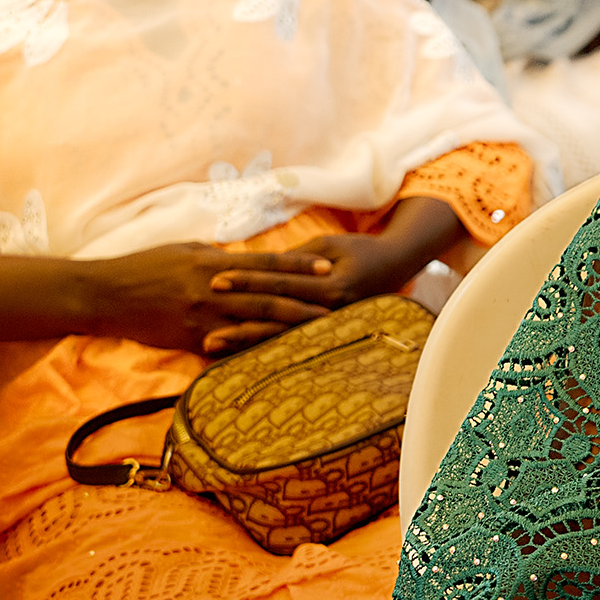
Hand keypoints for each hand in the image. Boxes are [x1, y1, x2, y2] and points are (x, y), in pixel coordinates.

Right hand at [79, 243, 335, 354]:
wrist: (106, 295)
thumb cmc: (145, 266)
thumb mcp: (185, 251)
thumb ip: (219, 257)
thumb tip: (247, 260)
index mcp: (213, 264)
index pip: (265, 264)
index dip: (298, 266)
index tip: (327, 268)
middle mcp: (212, 290)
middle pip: (269, 297)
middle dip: (306, 303)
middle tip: (339, 306)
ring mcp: (203, 319)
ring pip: (255, 325)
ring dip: (289, 330)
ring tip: (319, 334)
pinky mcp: (192, 341)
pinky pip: (231, 349)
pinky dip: (256, 352)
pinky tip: (280, 359)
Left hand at [194, 198, 461, 334]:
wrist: (398, 268)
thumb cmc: (360, 250)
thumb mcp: (328, 245)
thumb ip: (294, 258)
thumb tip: (256, 263)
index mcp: (331, 284)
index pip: (280, 282)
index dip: (247, 280)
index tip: (215, 279)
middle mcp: (331, 310)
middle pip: (276, 315)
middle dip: (236, 317)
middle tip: (202, 319)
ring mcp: (331, 327)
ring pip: (279, 337)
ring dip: (243, 341)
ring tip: (209, 346)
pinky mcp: (328, 336)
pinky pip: (289, 345)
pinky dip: (262, 349)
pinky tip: (235, 354)